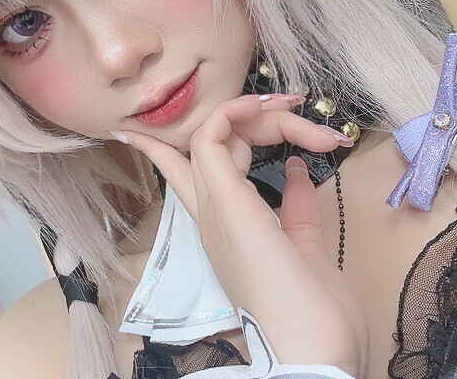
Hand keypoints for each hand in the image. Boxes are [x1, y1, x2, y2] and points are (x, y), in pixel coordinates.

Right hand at [112, 93, 367, 377]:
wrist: (312, 350)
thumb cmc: (312, 314)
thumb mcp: (307, 249)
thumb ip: (298, 210)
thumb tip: (298, 170)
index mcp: (225, 232)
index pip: (187, 176)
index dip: (164, 147)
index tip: (144, 123)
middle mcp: (211, 218)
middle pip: (206, 148)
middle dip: (248, 118)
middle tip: (294, 110)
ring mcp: (215, 210)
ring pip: (209, 136)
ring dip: (250, 111)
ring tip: (293, 107)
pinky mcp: (227, 204)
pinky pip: (212, 138)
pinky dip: (234, 111)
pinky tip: (264, 105)